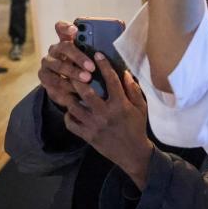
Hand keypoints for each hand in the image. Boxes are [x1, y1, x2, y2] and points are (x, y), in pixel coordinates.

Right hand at [38, 21, 94, 108]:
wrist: (68, 86)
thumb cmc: (84, 66)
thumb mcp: (91, 56)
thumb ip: (98, 48)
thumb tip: (117, 38)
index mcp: (66, 39)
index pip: (61, 27)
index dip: (67, 27)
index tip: (75, 30)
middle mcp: (55, 49)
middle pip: (64, 47)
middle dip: (79, 56)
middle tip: (91, 66)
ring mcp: (48, 63)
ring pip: (59, 66)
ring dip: (73, 73)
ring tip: (87, 79)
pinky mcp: (44, 78)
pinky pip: (54, 82)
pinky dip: (66, 87)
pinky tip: (77, 92)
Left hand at [65, 54, 153, 189]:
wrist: (133, 154)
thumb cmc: (137, 128)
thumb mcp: (141, 107)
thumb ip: (133, 90)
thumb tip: (125, 73)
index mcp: (120, 105)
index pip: (111, 80)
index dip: (104, 65)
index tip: (98, 54)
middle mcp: (105, 113)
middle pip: (86, 92)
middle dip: (78, 79)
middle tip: (73, 70)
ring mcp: (94, 125)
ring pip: (74, 107)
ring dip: (69, 96)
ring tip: (66, 88)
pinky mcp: (87, 136)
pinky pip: (71, 124)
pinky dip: (68, 116)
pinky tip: (70, 110)